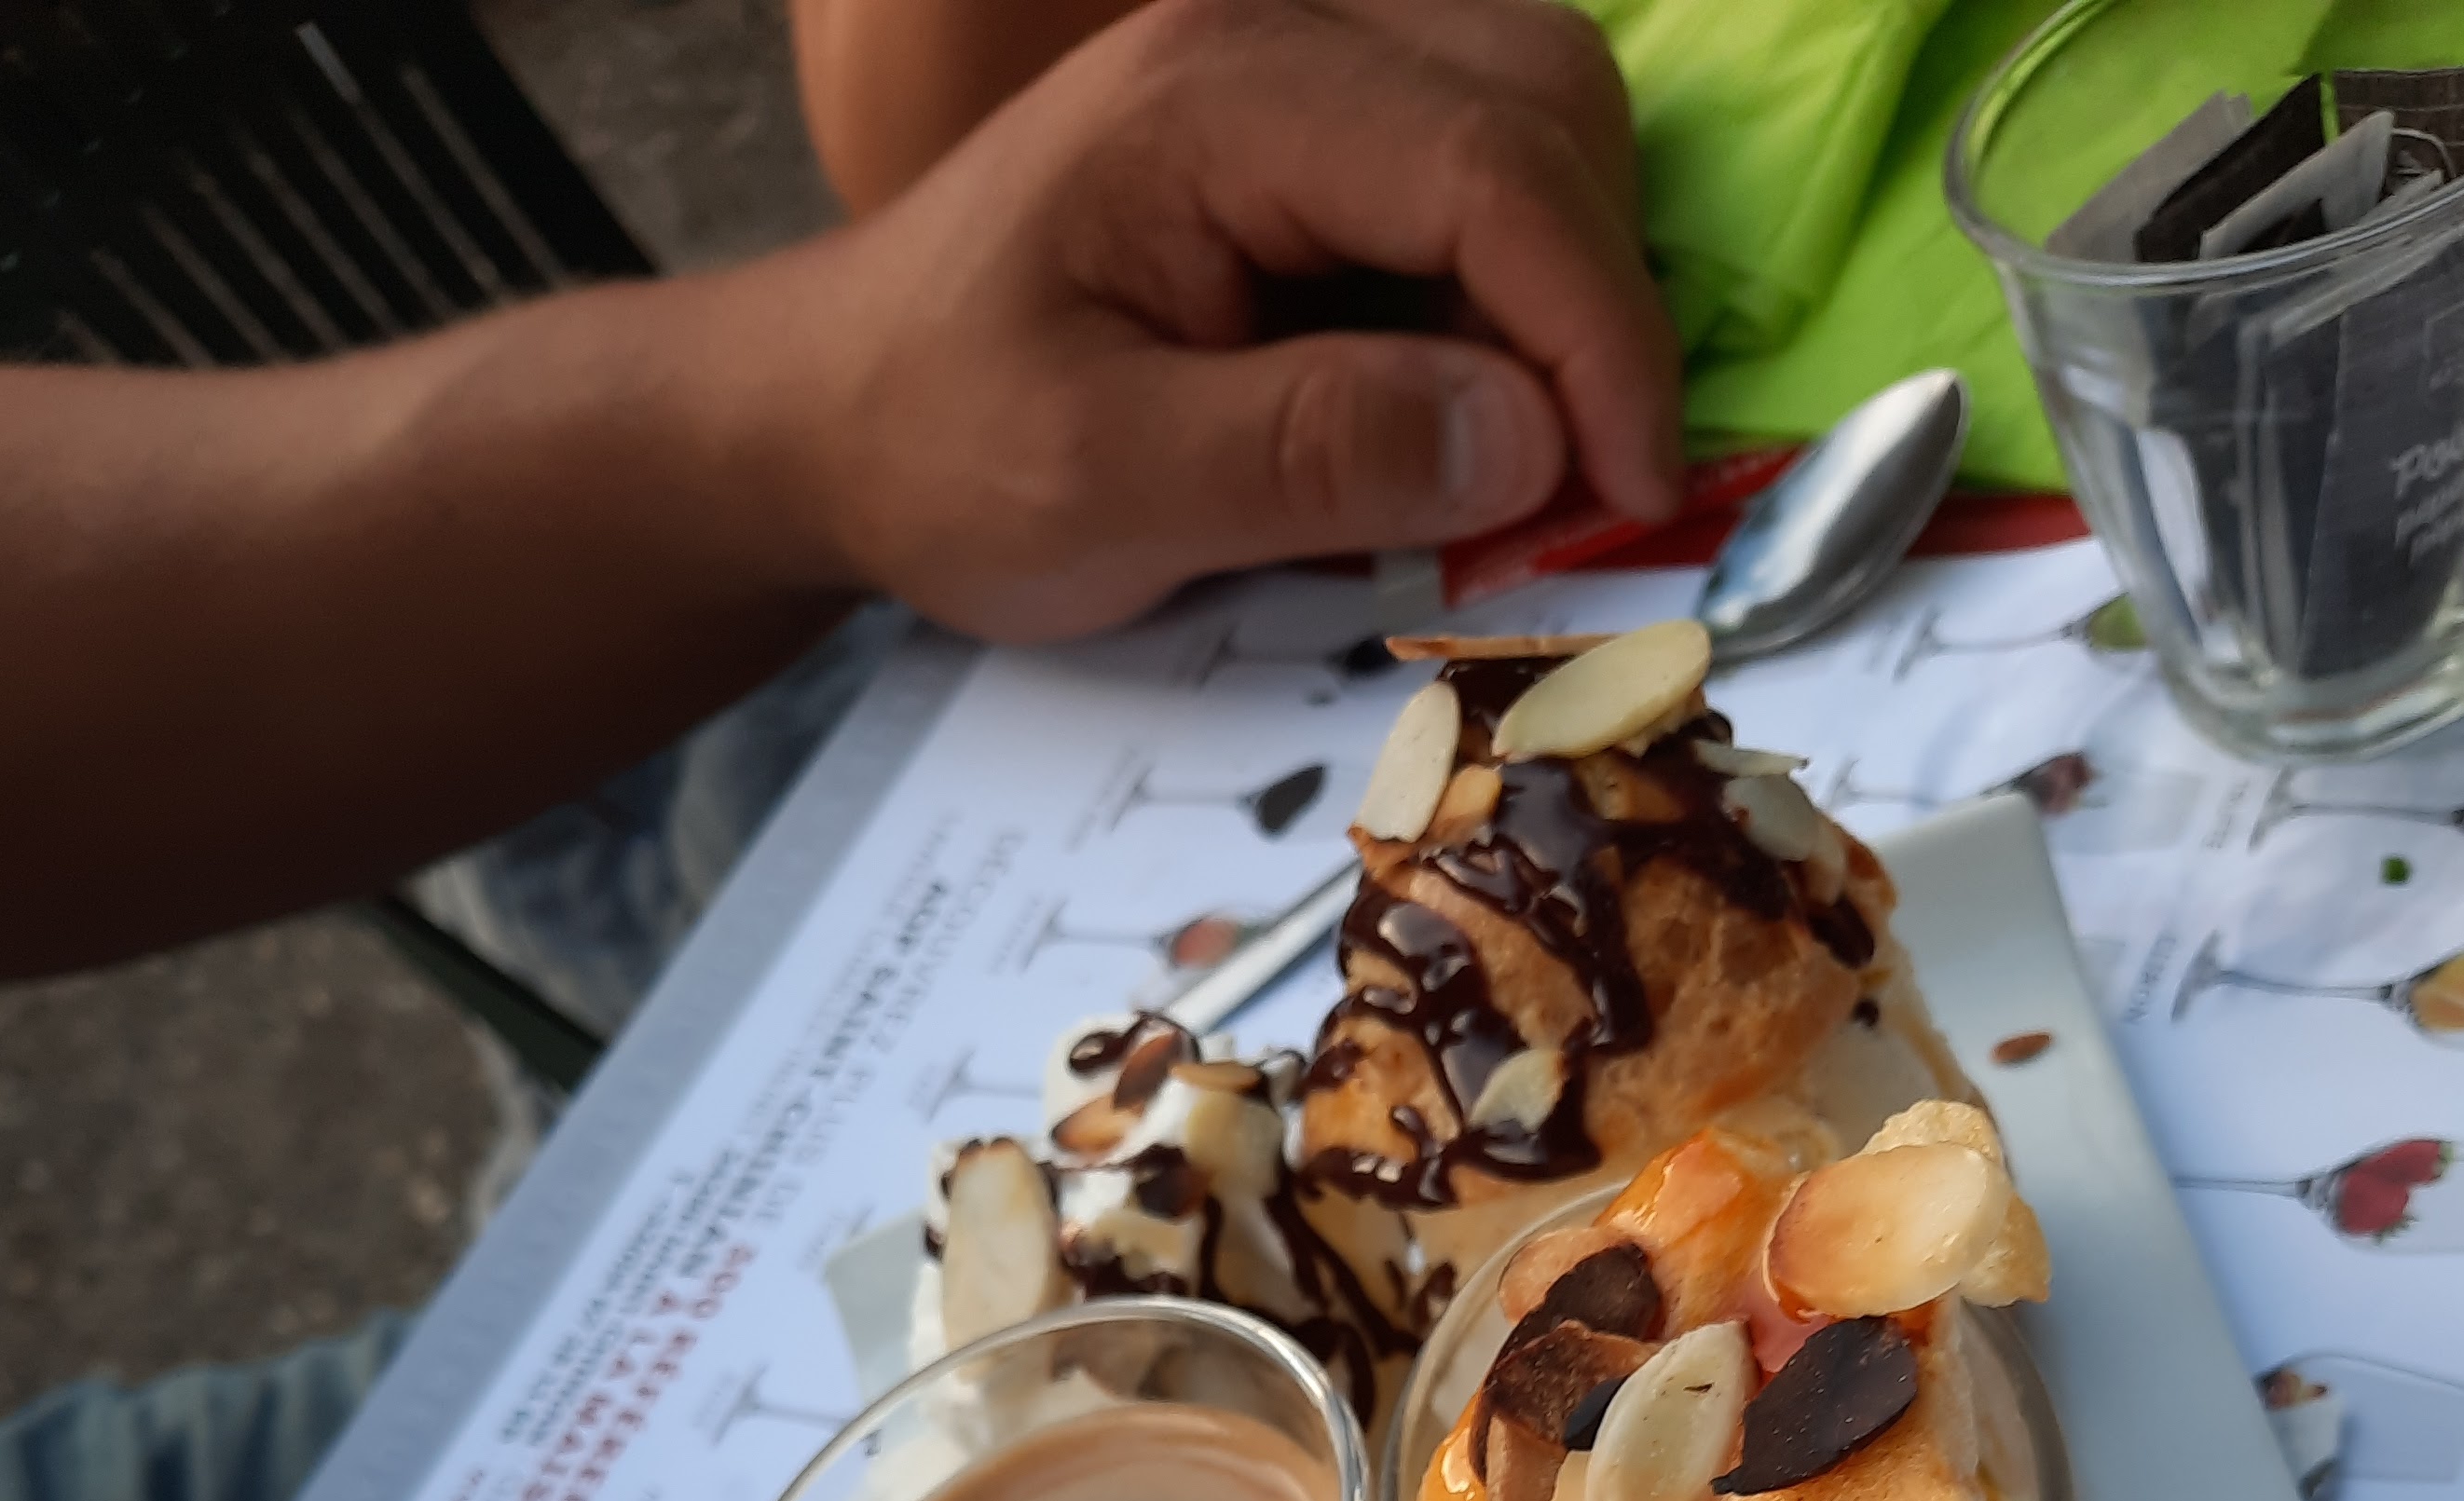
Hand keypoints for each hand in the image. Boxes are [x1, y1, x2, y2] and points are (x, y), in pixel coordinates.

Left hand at [763, 0, 1681, 637]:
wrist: (830, 416)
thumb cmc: (938, 450)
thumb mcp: (1101, 486)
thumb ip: (1309, 455)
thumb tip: (1525, 439)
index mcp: (1218, 96)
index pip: (1490, 165)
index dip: (1597, 333)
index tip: (1633, 493)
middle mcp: (1276, 39)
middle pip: (1546, 100)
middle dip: (1597, 296)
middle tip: (1573, 483)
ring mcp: (1296, 77)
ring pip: (1537, 126)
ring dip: (1566, 292)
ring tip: (1507, 454)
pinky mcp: (1309, 143)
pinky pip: (1479, 181)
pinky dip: (1512, 297)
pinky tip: (1453, 411)